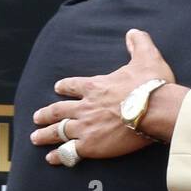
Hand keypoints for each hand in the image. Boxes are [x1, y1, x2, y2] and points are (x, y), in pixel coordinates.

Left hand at [30, 29, 175, 163]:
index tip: (57, 88)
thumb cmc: (151, 86)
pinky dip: (58, 155)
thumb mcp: (146, 57)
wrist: (155, 110)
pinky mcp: (91, 146)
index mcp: (95, 86)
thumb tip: (134, 32)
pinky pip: (69, 151)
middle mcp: (85, 106)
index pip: (72, 85)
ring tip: (36, 137)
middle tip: (36, 117)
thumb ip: (138, 44)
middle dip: (45, 114)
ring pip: (58, 131)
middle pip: (58, 110)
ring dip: (45, 134)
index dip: (64, 87)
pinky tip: (50, 158)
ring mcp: (85, 127)